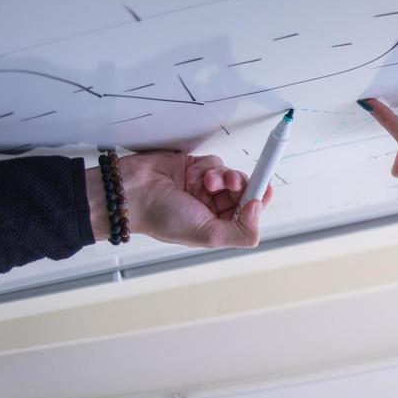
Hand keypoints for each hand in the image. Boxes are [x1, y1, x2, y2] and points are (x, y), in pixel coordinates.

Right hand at [86, 152, 272, 247]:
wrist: (132, 193)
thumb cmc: (161, 217)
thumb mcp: (208, 234)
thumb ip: (240, 231)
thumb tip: (259, 210)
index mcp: (216, 226)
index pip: (247, 214)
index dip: (259, 201)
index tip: (265, 189)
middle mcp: (211, 208)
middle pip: (243, 192)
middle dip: (240, 186)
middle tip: (232, 185)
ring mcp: (203, 188)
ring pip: (230, 176)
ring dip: (224, 176)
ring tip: (210, 182)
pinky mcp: (194, 169)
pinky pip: (215, 162)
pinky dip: (209, 167)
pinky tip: (197, 175)